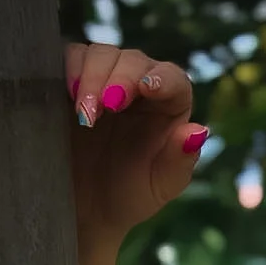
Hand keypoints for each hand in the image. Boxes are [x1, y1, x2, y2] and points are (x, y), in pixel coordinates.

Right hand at [63, 39, 206, 243]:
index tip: (148, 87)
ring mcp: (104, 78)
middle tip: (107, 105)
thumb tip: (198, 131)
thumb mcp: (158, 187)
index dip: (162, 78)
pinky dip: (68, 69)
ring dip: (92, 76)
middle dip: (120, 78)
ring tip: (85, 113)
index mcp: (168, 107)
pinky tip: (68, 93)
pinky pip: (70, 58)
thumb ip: (179, 161)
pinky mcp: (72, 79)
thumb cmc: (128, 197)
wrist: (84, 209)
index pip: (173, 80)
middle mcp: (138, 85)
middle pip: (133, 61)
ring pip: (100, 54)